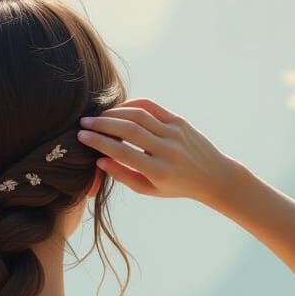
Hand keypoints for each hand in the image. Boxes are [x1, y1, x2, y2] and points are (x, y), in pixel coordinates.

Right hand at [77, 97, 242, 204]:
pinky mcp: (179, 121)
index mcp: (159, 171)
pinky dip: (132, 105)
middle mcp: (168, 150)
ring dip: (114, 113)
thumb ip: (123, 175)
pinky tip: (119, 110)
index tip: (82, 136)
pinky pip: (151, 107)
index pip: (123, 152)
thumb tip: (99, 160)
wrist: (213, 176)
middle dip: (102, 124)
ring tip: (98, 116)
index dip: (100, 142)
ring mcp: (175, 132)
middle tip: (83, 122)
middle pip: (129, 130)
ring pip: (139, 115)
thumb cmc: (175, 186)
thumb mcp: (149, 189)